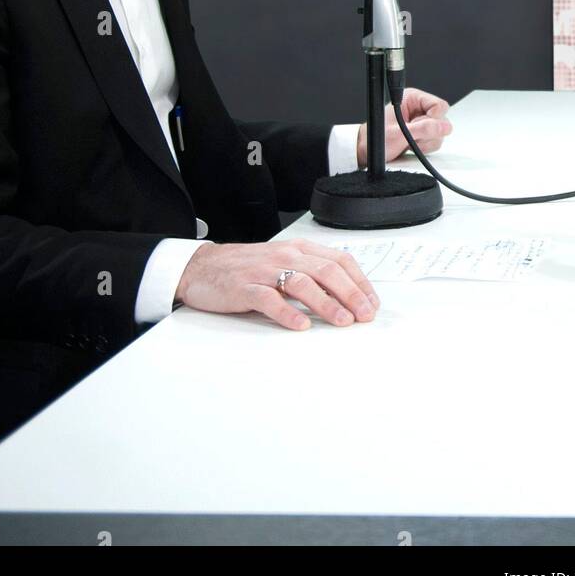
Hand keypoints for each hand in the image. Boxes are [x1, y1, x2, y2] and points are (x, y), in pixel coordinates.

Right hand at [175, 238, 380, 331]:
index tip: (372, 302)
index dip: (359, 281)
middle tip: (365, 315)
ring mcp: (264, 271)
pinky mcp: (244, 287)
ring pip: (302, 283)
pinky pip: (268, 299)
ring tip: (342, 321)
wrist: (202, 267)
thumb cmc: (246, 268)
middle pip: (326, 271)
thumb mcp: (282, 263)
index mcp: (297, 249)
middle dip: (351, 294)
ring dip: (326, 304)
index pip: (338, 260)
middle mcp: (284, 256)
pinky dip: (287, 312)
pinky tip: (300, 325)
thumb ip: (310, 273)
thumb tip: (346, 297)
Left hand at [356, 87, 451, 167]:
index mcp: (413, 98)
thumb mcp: (399, 134)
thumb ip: (423, 129)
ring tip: (408, 142)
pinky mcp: (423, 134)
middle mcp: (419, 108)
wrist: (369, 152)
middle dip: (428, 133)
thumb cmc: (377, 139)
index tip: (421, 127)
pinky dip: (425, 147)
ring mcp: (422, 122)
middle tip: (411, 137)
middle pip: (442, 120)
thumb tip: (444, 126)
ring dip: (426, 142)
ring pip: (440, 133)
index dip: (434, 119)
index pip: (439, 105)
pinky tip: (411, 146)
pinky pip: (435, 141)